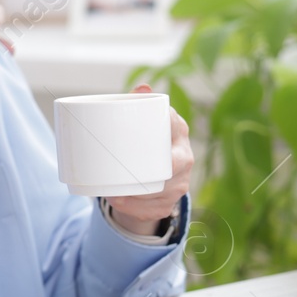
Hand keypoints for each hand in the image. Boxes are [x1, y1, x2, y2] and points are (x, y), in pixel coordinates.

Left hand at [103, 85, 192, 235]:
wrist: (151, 171)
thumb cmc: (144, 139)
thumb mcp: (142, 121)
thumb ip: (137, 103)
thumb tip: (142, 87)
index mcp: (178, 132)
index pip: (175, 126)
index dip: (164, 127)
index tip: (144, 128)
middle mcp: (185, 157)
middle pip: (173, 166)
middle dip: (149, 171)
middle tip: (119, 170)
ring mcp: (180, 183)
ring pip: (163, 191)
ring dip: (137, 194)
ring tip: (112, 191)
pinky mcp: (170, 203)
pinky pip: (155, 209)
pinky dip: (135, 208)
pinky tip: (121, 203)